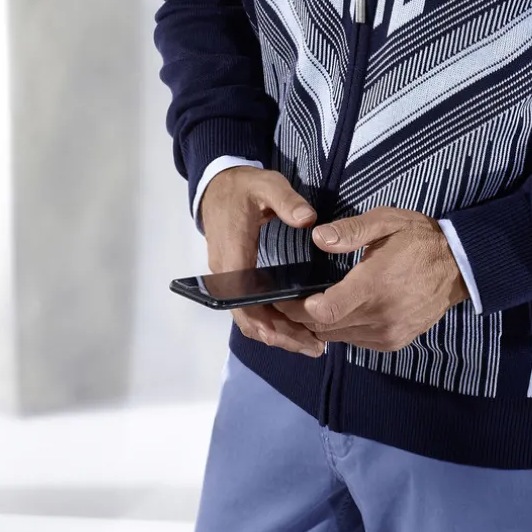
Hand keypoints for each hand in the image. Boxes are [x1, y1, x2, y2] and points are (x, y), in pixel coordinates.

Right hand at [200, 167, 324, 358]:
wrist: (218, 186)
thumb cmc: (244, 187)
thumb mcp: (268, 185)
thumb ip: (287, 201)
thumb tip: (308, 220)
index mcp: (233, 256)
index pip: (244, 302)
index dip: (265, 323)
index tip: (292, 335)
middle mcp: (226, 275)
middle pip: (248, 319)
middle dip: (279, 336)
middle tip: (314, 346)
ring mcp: (228, 279)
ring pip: (249, 318)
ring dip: (276, 333)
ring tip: (310, 342)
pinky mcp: (235, 278)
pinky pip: (250, 308)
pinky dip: (270, 322)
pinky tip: (293, 326)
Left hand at [273, 207, 469, 350]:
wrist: (458, 266)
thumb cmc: (419, 239)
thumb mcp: (386, 221)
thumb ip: (350, 230)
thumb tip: (317, 239)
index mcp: (374, 286)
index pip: (324, 311)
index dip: (298, 307)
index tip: (284, 295)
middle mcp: (380, 316)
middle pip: (324, 328)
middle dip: (300, 317)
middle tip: (286, 300)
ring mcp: (388, 333)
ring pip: (338, 338)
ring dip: (319, 325)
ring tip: (306, 306)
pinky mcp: (394, 341)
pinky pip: (356, 342)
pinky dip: (341, 330)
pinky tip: (337, 313)